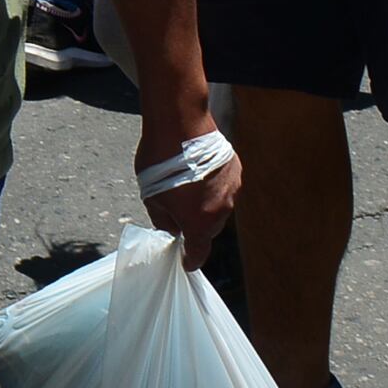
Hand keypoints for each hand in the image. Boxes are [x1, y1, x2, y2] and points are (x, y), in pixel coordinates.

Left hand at [133, 110, 239, 258]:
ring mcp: (232, 188)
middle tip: (180, 214)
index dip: (191, 260)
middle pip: (210, 228)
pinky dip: (214, 186)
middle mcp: (221, 209)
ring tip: (188, 187)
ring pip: (220, 206)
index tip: (188, 263)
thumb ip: (164, 220)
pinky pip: (225, 187)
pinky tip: (199, 172)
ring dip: (206, 203)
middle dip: (196, 226)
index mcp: (199, 222)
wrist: (179, 124)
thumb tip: (172, 229)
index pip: (199, 252)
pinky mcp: (236, 170)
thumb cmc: (160, 162)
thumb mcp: (151, 197)